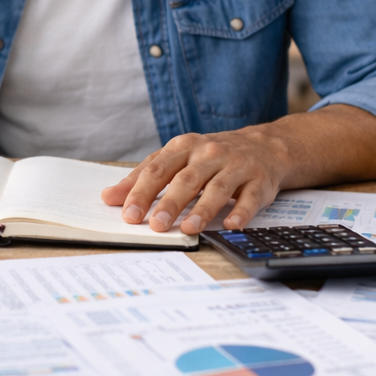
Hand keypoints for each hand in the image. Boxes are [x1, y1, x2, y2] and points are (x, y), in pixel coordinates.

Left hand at [99, 106, 375, 234]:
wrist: (266, 146)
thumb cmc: (213, 157)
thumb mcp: (177, 159)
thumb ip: (144, 176)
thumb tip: (110, 197)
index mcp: (184, 147)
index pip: (158, 169)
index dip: (142, 191)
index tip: (128, 213)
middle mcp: (209, 154)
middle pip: (186, 179)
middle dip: (169, 202)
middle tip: (155, 225)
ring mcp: (236, 166)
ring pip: (217, 188)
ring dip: (202, 209)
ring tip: (188, 229)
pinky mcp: (260, 181)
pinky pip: (250, 198)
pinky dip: (241, 212)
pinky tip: (232, 225)